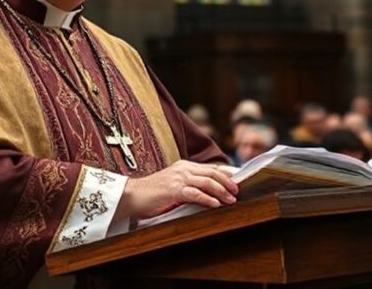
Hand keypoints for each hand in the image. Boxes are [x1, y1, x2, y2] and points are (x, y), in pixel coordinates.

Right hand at [116, 161, 237, 219]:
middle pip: (212, 173)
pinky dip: (207, 199)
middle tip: (238, 190)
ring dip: (222, 191)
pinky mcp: (173, 190)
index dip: (226, 174)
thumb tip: (209, 194)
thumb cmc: (152, 194)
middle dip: (228, 182)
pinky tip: (215, 204)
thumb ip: (190, 186)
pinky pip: (195, 193)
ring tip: (231, 199)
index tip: (238, 180)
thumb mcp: (174, 186)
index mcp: (184, 166)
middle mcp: (183, 169)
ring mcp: (178, 178)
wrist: (132, 196)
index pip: (210, 167)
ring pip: (207, 182)